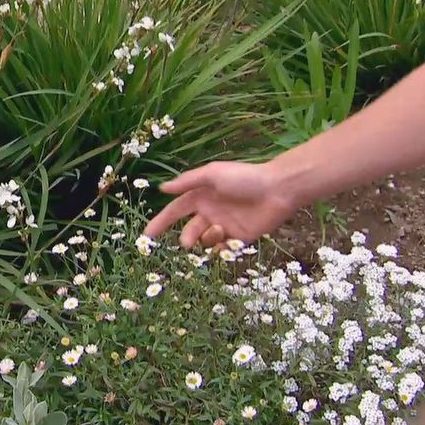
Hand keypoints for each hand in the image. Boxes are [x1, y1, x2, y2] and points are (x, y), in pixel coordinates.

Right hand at [143, 161, 299, 246]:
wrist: (277, 190)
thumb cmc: (244, 178)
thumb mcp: (212, 174)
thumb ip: (187, 182)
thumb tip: (162, 189)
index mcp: (201, 196)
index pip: (176, 211)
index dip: (161, 222)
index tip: (147, 235)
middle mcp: (210, 212)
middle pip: (189, 230)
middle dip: (186, 237)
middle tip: (187, 242)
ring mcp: (225, 226)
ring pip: (205, 242)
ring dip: (207, 239)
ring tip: (219, 231)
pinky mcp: (239, 239)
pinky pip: (222, 249)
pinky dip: (221, 248)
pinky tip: (229, 239)